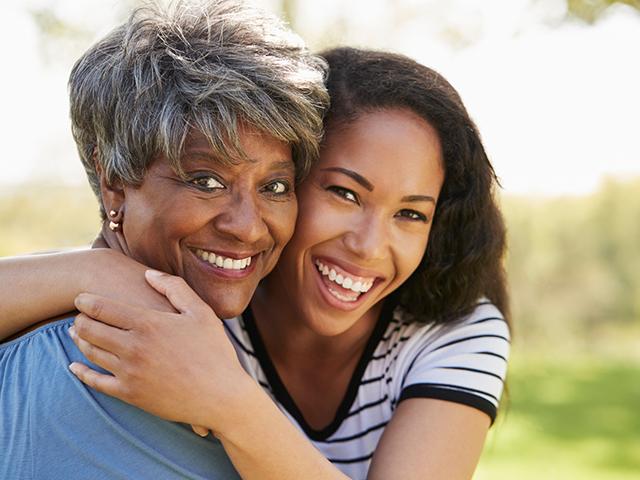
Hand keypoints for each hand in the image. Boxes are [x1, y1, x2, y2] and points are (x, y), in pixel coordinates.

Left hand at [68, 270, 252, 432]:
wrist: (221, 396)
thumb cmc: (214, 351)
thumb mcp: (201, 311)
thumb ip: (174, 288)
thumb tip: (147, 274)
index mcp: (149, 323)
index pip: (103, 308)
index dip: (86, 301)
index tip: (80, 298)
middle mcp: (133, 347)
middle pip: (89, 329)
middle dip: (79, 319)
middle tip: (79, 315)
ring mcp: (129, 372)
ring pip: (90, 353)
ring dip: (79, 340)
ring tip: (77, 333)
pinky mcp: (130, 394)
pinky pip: (96, 382)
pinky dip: (81, 373)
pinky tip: (74, 367)